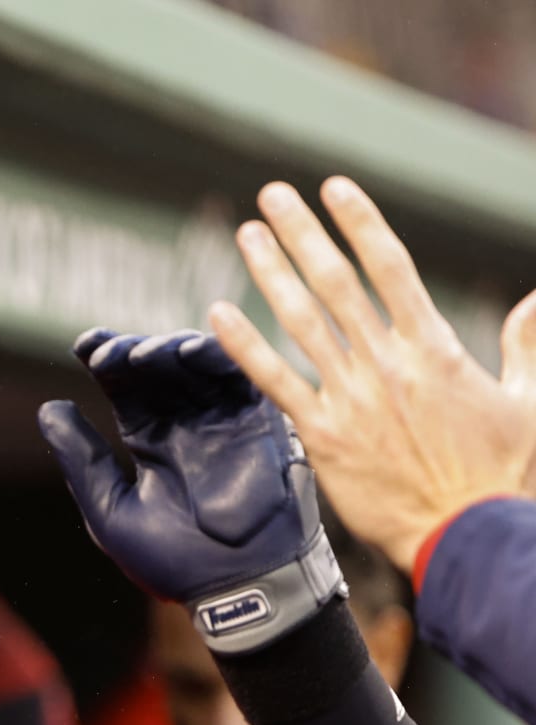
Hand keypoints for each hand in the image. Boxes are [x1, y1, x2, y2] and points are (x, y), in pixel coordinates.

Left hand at [39, 328, 339, 650]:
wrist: (239, 590)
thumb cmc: (174, 562)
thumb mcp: (112, 511)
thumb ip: (82, 461)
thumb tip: (48, 408)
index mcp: (149, 437)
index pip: (125, 386)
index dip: (106, 358)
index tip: (84, 344)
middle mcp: (186, 421)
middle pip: (158, 368)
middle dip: (135, 352)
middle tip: (114, 354)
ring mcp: (224, 419)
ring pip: (197, 365)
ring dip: (172, 349)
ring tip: (149, 354)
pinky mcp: (261, 423)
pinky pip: (245, 378)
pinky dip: (222, 357)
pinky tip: (195, 351)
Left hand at [209, 177, 535, 572]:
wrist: (464, 534)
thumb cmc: (500, 475)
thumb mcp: (528, 401)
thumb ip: (524, 345)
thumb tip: (535, 301)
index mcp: (434, 349)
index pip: (391, 267)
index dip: (360, 222)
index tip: (335, 188)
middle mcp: (387, 364)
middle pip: (336, 282)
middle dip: (303, 233)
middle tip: (273, 195)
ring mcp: (351, 398)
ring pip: (301, 320)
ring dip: (271, 271)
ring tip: (247, 233)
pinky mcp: (323, 436)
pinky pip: (276, 381)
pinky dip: (246, 344)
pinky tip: (220, 312)